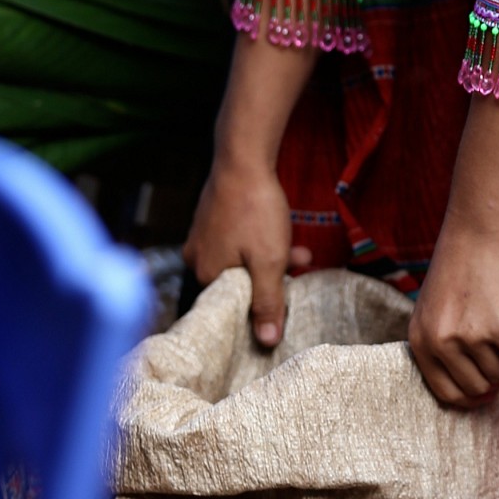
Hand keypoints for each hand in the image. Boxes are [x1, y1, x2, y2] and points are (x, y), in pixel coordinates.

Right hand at [185, 156, 312, 346]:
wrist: (243, 157)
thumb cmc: (254, 209)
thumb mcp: (268, 262)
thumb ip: (268, 302)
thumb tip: (267, 341)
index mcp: (207, 275)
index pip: (232, 309)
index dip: (259, 309)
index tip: (283, 303)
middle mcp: (198, 259)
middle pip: (239, 284)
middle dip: (273, 280)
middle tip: (297, 271)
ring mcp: (203, 237)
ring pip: (242, 260)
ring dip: (272, 259)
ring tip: (300, 253)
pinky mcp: (212, 219)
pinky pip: (237, 241)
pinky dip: (260, 242)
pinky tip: (282, 233)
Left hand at [410, 222, 498, 409]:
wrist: (478, 233)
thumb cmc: (459, 267)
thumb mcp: (433, 310)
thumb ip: (441, 344)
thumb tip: (471, 387)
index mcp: (421, 340)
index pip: (445, 393)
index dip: (469, 398)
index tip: (484, 394)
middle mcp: (442, 342)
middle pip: (476, 388)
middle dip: (493, 382)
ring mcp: (471, 336)